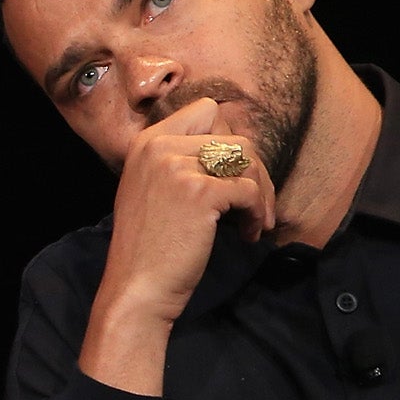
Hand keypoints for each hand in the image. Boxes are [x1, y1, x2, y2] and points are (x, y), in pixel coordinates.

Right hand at [79, 99, 279, 396]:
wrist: (136, 288)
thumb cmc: (150, 248)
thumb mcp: (153, 190)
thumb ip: (181, 161)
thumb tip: (237, 148)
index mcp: (146, 142)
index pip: (206, 111)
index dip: (228, 141)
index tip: (232, 174)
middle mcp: (158, 147)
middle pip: (236, 138)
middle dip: (255, 173)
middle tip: (256, 208)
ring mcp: (177, 167)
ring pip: (248, 161)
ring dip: (262, 193)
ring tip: (255, 223)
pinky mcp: (199, 193)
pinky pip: (249, 191)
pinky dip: (258, 215)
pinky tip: (248, 236)